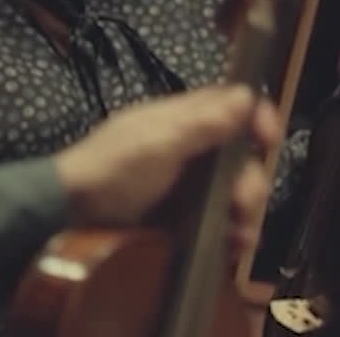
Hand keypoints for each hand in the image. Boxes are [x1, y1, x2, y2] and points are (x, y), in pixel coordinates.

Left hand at [53, 85, 281, 254]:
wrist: (71, 213)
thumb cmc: (111, 169)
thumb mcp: (157, 142)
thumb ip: (202, 123)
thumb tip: (245, 94)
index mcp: (181, 119)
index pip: (232, 105)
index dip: (257, 116)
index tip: (268, 138)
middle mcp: (190, 147)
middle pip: (243, 155)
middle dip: (250, 179)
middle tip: (240, 203)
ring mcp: (188, 182)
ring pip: (236, 190)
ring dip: (245, 211)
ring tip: (238, 231)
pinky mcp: (184, 214)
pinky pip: (221, 219)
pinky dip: (231, 231)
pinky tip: (232, 244)